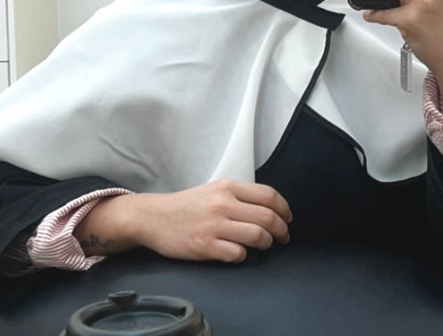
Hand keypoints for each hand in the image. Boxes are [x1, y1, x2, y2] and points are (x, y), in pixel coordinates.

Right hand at [74, 179, 291, 262]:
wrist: (154, 217)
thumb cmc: (188, 205)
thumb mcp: (215, 189)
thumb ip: (239, 195)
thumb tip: (268, 207)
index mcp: (228, 187)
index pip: (268, 195)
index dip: (284, 209)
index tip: (288, 219)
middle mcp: (223, 203)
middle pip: (268, 216)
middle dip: (282, 230)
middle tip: (283, 237)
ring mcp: (214, 225)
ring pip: (257, 235)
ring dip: (266, 243)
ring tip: (264, 246)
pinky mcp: (205, 246)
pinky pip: (237, 254)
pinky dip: (243, 256)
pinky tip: (239, 253)